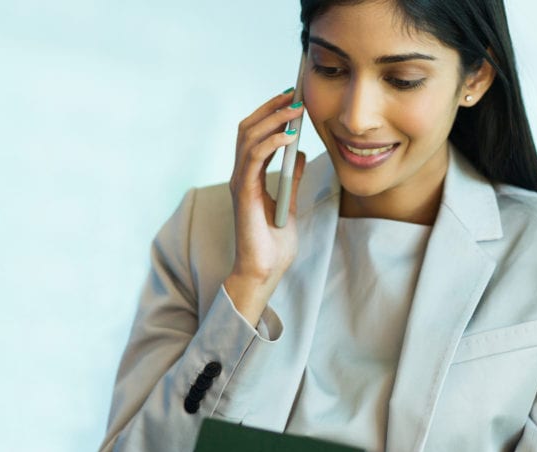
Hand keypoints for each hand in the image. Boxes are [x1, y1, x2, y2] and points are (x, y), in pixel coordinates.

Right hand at [223, 89, 306, 324]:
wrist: (264, 271)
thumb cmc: (274, 245)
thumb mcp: (289, 203)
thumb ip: (290, 178)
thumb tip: (297, 153)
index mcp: (249, 177)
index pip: (254, 135)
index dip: (269, 113)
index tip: (290, 98)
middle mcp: (240, 176)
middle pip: (248, 129)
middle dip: (270, 108)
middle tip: (293, 94)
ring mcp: (240, 183)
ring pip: (248, 139)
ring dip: (272, 120)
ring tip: (295, 109)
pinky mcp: (244, 194)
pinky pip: (253, 160)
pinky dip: (270, 143)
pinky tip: (288, 136)